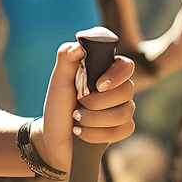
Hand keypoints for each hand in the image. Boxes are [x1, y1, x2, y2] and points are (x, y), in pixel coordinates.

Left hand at [35, 42, 135, 172]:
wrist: (53, 137)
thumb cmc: (57, 106)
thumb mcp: (58, 81)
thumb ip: (66, 59)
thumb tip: (80, 45)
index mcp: (104, 73)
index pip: (125, 65)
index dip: (117, 75)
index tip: (98, 85)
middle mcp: (117, 89)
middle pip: (127, 90)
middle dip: (98, 102)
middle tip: (77, 105)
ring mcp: (122, 109)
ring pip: (125, 112)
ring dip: (95, 119)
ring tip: (76, 120)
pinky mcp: (122, 128)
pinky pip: (125, 129)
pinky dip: (99, 133)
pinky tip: (82, 133)